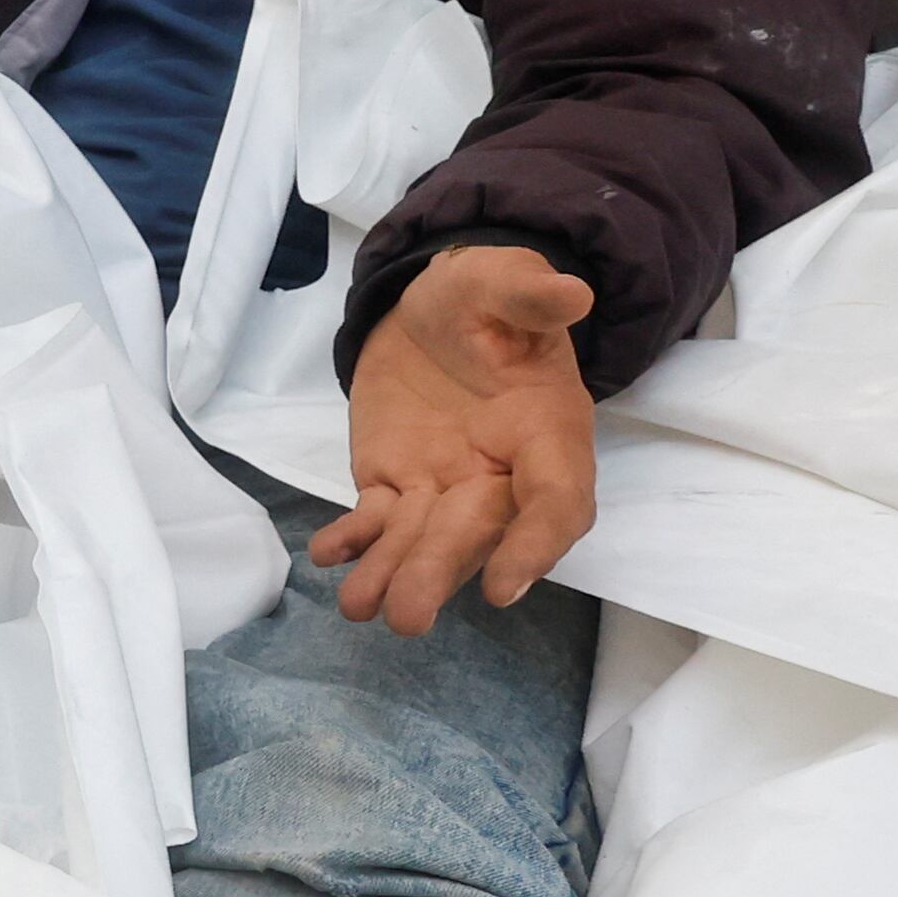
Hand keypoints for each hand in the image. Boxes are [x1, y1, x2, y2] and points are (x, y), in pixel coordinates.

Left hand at [313, 245, 599, 633]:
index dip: (536, 545)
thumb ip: (528, 293)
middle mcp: (502, 471)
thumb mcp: (501, 280)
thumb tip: (570, 293)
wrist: (431, 311)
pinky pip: (376, 519)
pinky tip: (327, 553)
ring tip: (359, 607)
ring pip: (424, 538)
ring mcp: (446, 483)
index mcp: (547, 430)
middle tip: (407, 617)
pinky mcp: (395, 482)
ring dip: (394, 573)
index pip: (556, 500)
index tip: (504, 588)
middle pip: (478, 533)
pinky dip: (354, 539)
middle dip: (441, 572)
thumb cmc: (482, 298)